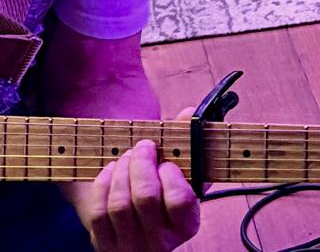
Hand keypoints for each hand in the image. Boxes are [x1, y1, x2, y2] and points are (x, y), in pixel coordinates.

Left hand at [83, 129, 200, 251]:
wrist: (140, 221)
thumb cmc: (166, 189)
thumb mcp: (185, 173)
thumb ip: (189, 142)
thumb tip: (187, 113)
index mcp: (186, 225)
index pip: (179, 200)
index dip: (171, 175)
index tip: (166, 162)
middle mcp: (160, 243)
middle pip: (146, 197)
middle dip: (141, 164)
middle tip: (143, 146)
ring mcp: (130, 247)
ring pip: (120, 204)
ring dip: (122, 171)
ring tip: (128, 156)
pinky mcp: (105, 246)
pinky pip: (99, 213)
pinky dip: (103, 185)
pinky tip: (112, 171)